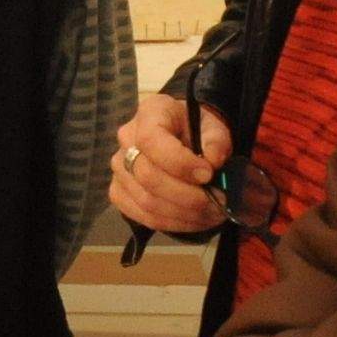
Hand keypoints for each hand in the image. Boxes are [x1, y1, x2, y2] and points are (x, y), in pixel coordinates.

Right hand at [109, 93, 233, 234]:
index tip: (208, 175)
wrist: (185, 139)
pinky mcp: (119, 193)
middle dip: (187, 196)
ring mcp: (119, 168)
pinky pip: (143, 216)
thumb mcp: (215, 127)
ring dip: (184, 214)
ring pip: (147, 202)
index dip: (179, 163)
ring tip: (212, 214)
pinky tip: (195, 219)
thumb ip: (216, 141)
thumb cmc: (198, 130)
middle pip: (148, 177)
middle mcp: (126, 139)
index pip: (151, 141)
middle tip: (217, 202)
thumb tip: (212, 162)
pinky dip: (173, 223)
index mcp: (150, 113)